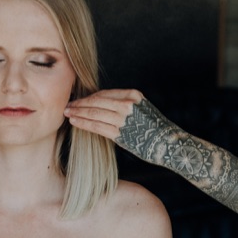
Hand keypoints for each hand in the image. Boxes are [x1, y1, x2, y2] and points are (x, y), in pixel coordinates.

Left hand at [67, 91, 183, 171]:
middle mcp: (127, 104)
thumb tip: (102, 106)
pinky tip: (75, 122)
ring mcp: (123, 119)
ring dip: (79, 113)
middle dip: (80, 104)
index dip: (89, 97)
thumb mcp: (140, 108)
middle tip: (68, 106)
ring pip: (94, 113)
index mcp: (132, 94)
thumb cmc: (154, 128)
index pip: (104, 94)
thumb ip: (123, 105)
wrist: (169, 143)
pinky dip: (84, 123)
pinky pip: (97, 126)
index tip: (79, 100)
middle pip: (97, 101)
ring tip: (68, 114)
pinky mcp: (120, 133)